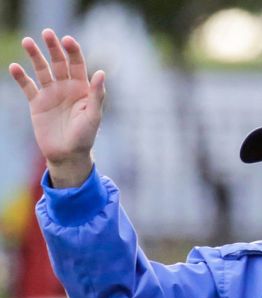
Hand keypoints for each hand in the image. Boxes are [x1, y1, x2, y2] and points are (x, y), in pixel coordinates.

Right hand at [8, 28, 104, 187]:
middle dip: (53, 48)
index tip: (67, 40)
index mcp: (82, 88)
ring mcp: (51, 94)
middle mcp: (66, 87)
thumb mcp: (93, 116)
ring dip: (35, 56)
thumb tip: (101, 73)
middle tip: (47, 32)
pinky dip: (21, 77)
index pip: (77, 64)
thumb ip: (97, 94)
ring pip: (42, 70)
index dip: (73, 51)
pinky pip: (28, 87)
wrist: (68, 155)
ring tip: (28, 42)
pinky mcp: (37, 103)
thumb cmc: (85, 136)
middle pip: (59, 62)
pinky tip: (14, 67)